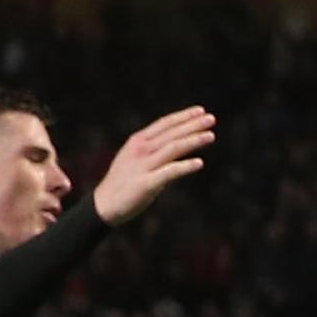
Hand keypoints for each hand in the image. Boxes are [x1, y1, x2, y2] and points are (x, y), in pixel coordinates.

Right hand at [92, 106, 214, 224]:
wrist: (104, 205)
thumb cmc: (123, 182)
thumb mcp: (135, 159)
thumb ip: (153, 150)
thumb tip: (175, 144)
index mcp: (138, 141)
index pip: (164, 124)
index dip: (183, 116)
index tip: (201, 111)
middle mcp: (141, 150)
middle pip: (171, 133)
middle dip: (192, 125)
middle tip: (212, 119)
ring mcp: (143, 166)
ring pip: (172, 148)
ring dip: (193, 141)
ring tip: (211, 136)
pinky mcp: (146, 184)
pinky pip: (169, 172)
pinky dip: (185, 167)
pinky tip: (199, 163)